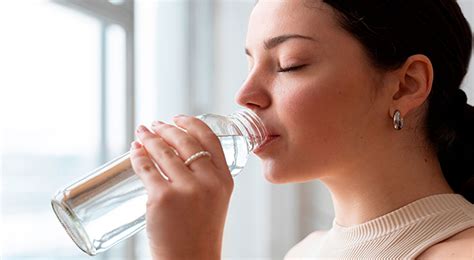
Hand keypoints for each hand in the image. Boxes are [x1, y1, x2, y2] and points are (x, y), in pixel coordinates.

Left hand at [129, 115, 233, 259]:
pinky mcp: (162, 199)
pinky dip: (137, 156)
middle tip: (154, 125)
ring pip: (164, 152)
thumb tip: (177, 152)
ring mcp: (185, 190)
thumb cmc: (199, 233)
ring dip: (149, 138)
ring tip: (141, 134)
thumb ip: (206, 177)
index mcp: (224, 180)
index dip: (191, 123)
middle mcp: (208, 182)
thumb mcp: (214, 201)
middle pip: (185, 141)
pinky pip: (146, 168)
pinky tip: (135, 151)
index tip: (178, 118)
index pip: (210, 139)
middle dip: (166, 129)